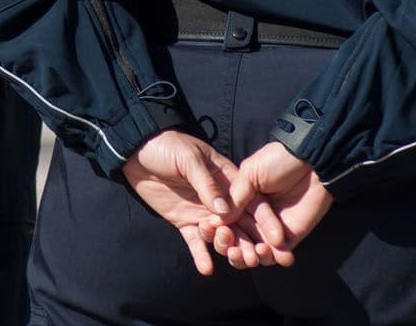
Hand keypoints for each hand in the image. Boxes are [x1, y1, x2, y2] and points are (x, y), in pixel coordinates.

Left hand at [122, 129, 261, 275]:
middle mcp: (220, 200)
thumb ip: (206, 184)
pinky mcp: (184, 221)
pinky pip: (195, 241)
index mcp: (227, 180)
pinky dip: (201, 254)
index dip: (267, 220)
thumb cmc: (167, 146)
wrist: (136, 150)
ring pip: (222, 236)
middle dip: (253, 242)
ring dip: (229, 249)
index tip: (279, 240)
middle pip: (241, 224)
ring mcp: (202, 212)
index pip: (252, 202)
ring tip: (234, 260)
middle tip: (261, 259)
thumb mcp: (189, 159)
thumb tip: (225, 211)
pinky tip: (206, 269)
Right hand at [223, 143, 331, 265]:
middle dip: (232, 248)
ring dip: (250, 257)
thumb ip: (236, 197)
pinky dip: (272, 258)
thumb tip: (218, 219)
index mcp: (241, 201)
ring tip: (251, 253)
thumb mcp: (250, 173)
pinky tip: (267, 253)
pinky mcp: (290, 238)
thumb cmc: (278, 161)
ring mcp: (271, 229)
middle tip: (232, 249)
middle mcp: (254, 218)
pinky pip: (278, 254)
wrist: (311, 162)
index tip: (210, 231)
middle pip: (238, 240)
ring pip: (256, 252)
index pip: (225, 222)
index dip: (217, 230)